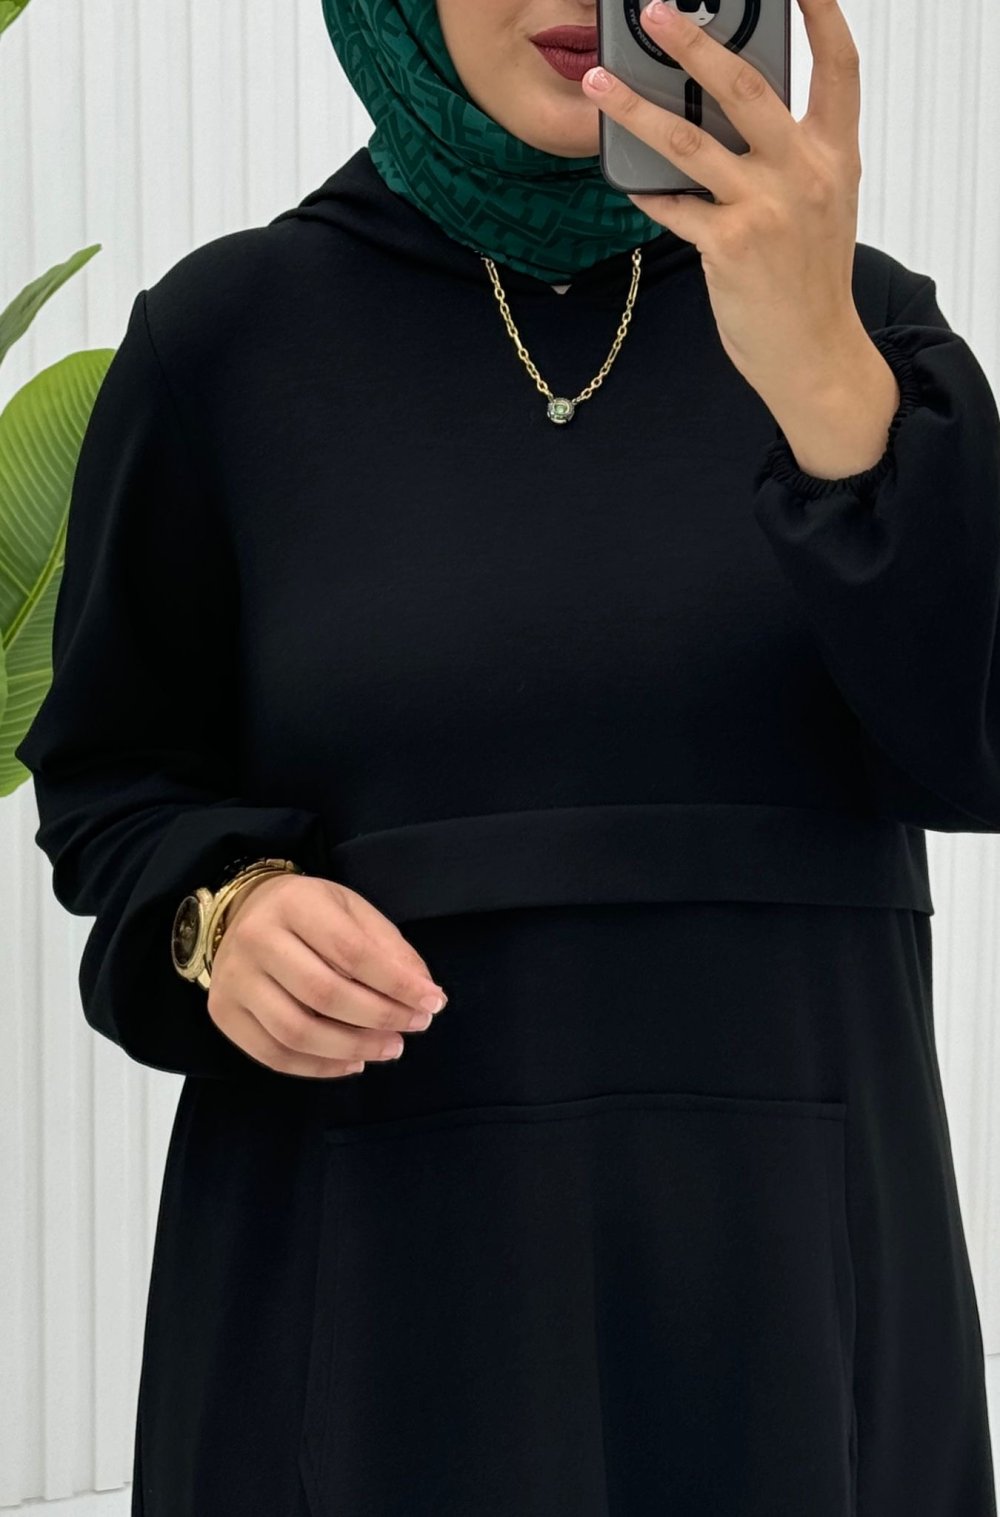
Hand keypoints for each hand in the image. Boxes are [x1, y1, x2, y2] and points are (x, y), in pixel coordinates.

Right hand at [205, 873, 447, 1078]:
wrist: (245, 910)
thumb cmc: (310, 912)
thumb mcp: (353, 911)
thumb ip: (389, 949)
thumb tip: (425, 994)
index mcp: (294, 904)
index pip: (352, 952)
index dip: (396, 983)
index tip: (432, 1003)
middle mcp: (257, 939)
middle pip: (324, 994)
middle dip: (379, 1018)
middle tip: (413, 1028)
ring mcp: (234, 979)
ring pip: (297, 1031)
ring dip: (352, 1049)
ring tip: (389, 1048)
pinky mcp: (223, 1013)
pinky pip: (273, 1054)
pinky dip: (318, 1068)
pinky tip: (352, 1062)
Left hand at [582, 0, 870, 412]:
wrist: (813, 351)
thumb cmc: (810, 280)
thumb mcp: (823, 205)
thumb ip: (794, 156)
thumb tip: (733, 118)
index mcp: (836, 154)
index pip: (838, 65)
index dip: (821, 12)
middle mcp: (804, 172)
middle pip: (744, 87)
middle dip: (693, 43)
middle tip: (654, 12)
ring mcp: (766, 207)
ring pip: (688, 140)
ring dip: (635, 108)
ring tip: (599, 82)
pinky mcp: (729, 244)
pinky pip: (672, 206)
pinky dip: (646, 192)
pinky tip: (627, 182)